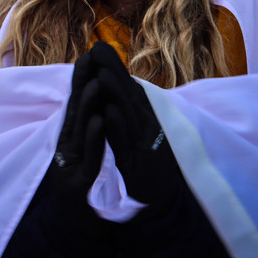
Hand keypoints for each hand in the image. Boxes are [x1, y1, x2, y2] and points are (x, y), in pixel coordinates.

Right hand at [49, 43, 115, 204]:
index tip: (89, 56)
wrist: (79, 232)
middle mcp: (67, 149)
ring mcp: (72, 166)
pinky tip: (98, 120)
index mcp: (70, 141)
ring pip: (81, 131)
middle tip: (90, 57)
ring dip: (88, 105)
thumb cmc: (85, 193)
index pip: (76, 106)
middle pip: (75, 112)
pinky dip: (93, 137)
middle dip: (82, 83)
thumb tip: (89, 106)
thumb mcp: (83, 158)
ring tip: (96, 82)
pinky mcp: (79, 184)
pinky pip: (90, 157)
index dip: (81, 80)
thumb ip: (83, 133)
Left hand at [89, 44, 182, 208]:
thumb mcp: (135, 136)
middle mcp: (145, 129)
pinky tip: (108, 112)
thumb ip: (129, 112)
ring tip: (101, 73)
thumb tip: (121, 84)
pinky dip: (117, 128)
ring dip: (115, 93)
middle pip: (127, 96)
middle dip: (113, 72)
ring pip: (126, 116)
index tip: (99, 47)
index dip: (114, 69)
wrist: (158, 210)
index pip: (127, 90)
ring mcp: (142, 148)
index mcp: (143, 121)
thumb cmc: (144, 169)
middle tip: (99, 48)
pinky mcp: (136, 168)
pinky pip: (124, 145)